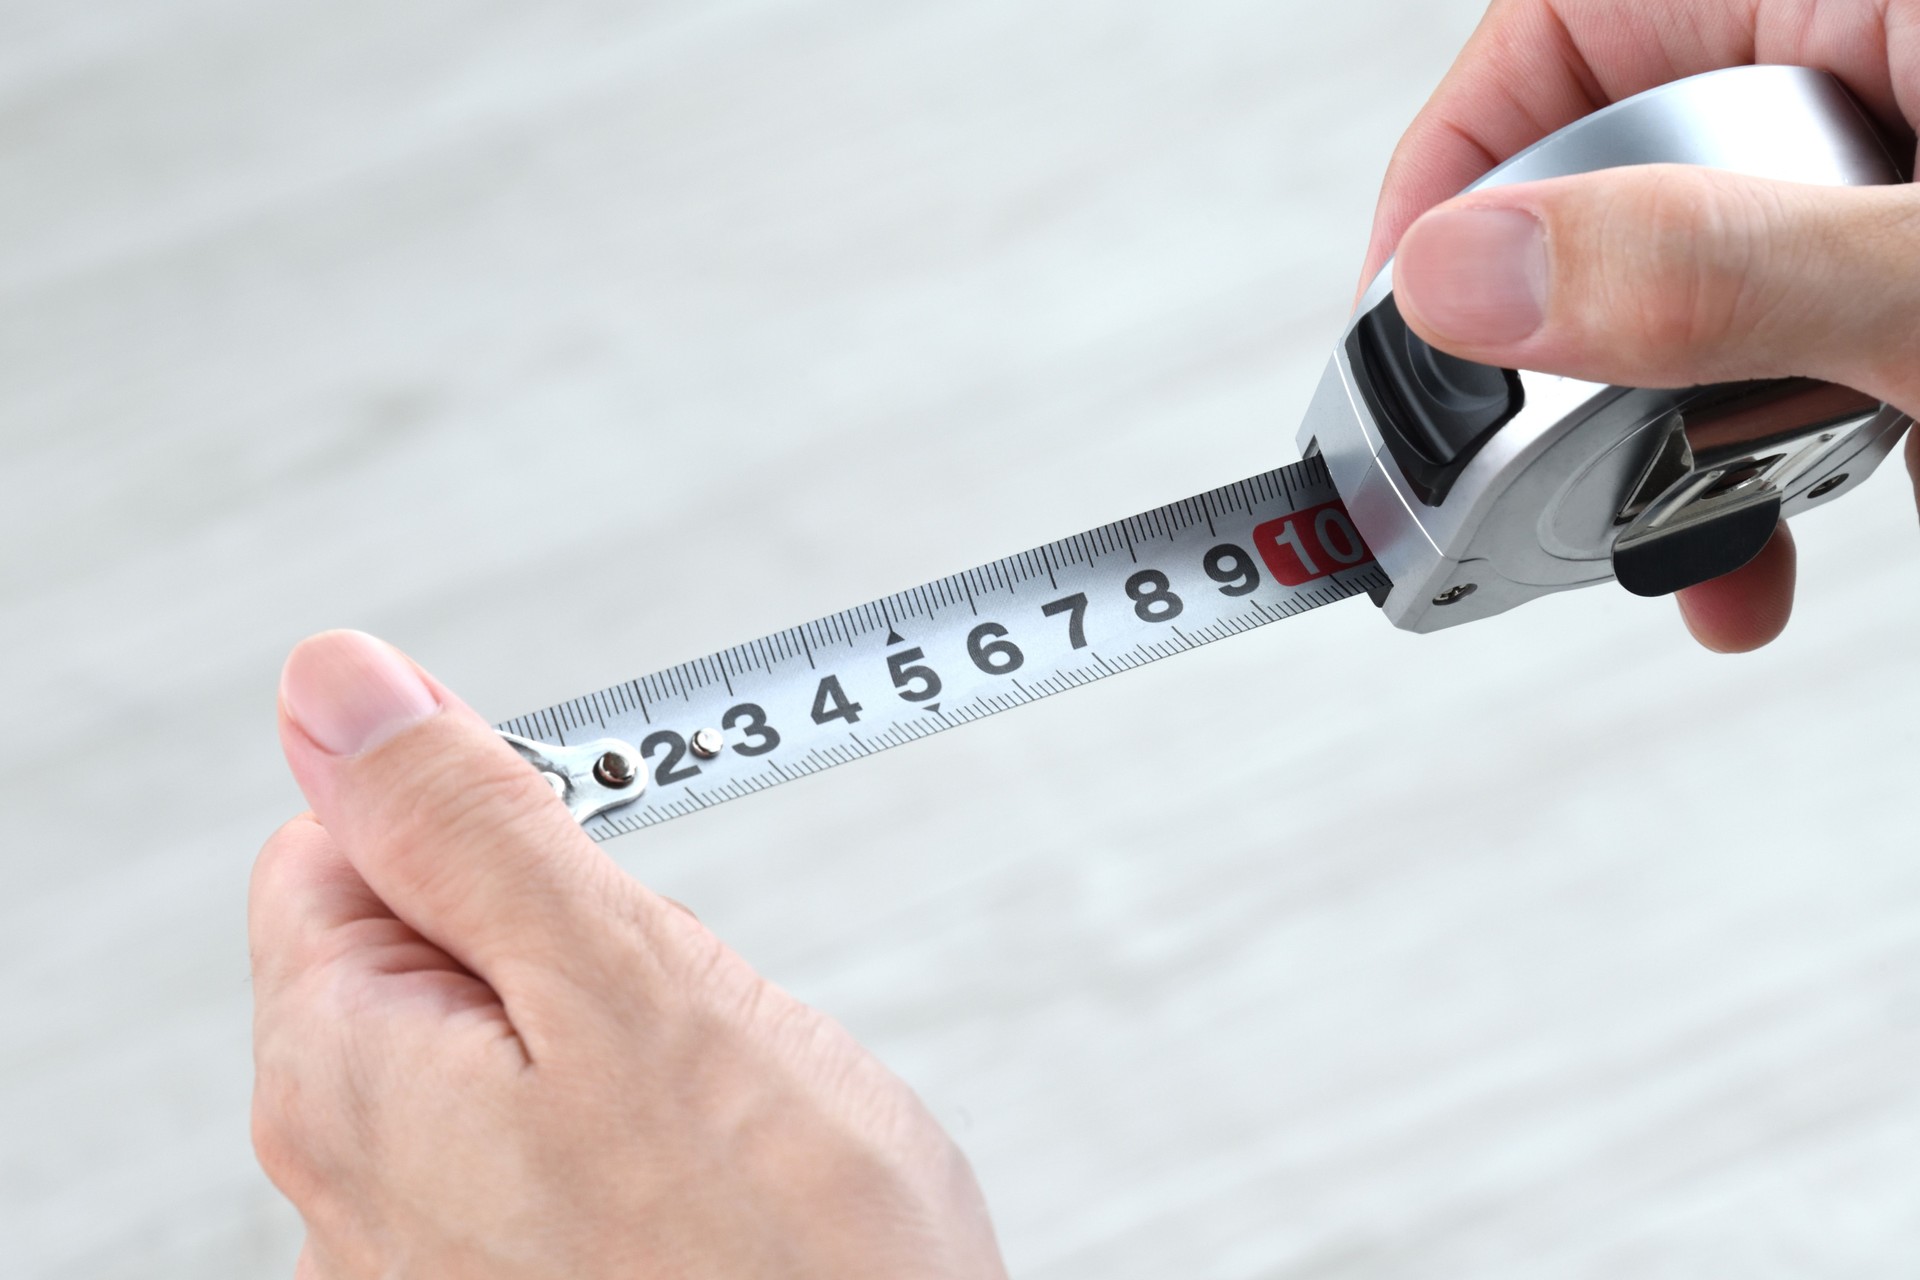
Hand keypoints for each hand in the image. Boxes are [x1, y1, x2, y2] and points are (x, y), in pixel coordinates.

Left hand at [249, 630, 1004, 1278]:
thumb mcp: (624, 981)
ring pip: (501, 1048)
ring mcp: (425, 1261)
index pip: (339, 849)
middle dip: (561, 936)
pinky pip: (543, 1148)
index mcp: (342, 1078)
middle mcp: (346, 1187)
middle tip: (677, 1004)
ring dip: (604, 1035)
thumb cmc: (787, 1262)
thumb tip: (334, 684)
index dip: (475, 819)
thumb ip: (465, 824)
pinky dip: (624, 1130)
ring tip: (710, 1111)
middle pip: (425, 949)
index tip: (587, 862)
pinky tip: (706, 1184)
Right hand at [1361, 0, 1919, 650]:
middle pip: (1610, 196)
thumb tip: (1462, 282)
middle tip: (1550, 473)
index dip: (1453, 177)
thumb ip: (1714, 268)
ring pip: (1688, 307)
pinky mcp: (1895, 288)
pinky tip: (1764, 553)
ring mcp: (1880, 190)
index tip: (1400, 331)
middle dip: (1576, 363)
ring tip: (1697, 542)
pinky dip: (1764, 473)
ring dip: (1670, 452)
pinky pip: (1785, 367)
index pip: (1563, 37)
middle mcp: (1853, 72)